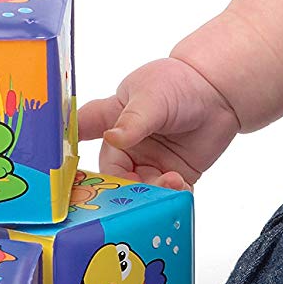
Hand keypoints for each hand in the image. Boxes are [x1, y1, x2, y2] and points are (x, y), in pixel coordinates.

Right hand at [78, 57, 239, 188]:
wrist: (219, 92)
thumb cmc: (179, 84)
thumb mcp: (152, 97)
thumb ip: (133, 120)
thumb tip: (114, 138)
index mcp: (111, 122)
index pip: (81, 137)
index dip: (68, 154)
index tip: (62, 171)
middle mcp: (126, 147)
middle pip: (111, 177)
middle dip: (120, 188)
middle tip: (135, 190)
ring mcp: (148, 164)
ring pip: (139, 192)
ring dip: (150, 195)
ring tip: (169, 182)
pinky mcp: (172, 175)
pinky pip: (165, 197)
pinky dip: (170, 199)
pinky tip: (179, 188)